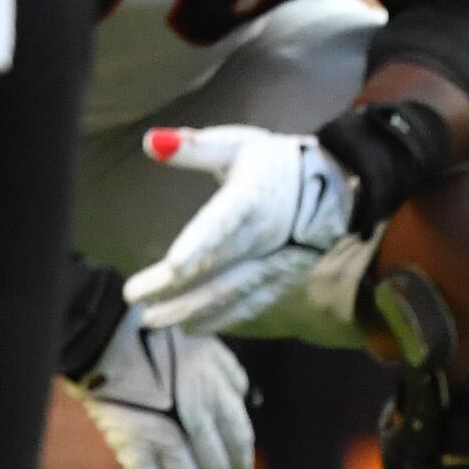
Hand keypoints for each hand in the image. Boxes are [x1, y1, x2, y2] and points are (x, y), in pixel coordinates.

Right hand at [67, 305, 254, 468]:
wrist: (109, 334)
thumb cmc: (156, 339)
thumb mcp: (206, 347)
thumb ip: (227, 375)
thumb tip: (243, 397)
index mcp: (218, 390)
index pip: (240, 440)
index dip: (240, 467)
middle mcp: (199, 412)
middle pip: (217, 464)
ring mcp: (166, 427)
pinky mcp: (133, 440)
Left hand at [124, 125, 357, 333]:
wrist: (334, 186)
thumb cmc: (274, 163)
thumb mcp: (239, 144)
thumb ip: (196, 147)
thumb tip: (151, 142)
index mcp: (253, 195)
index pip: (223, 223)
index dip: (198, 245)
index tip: (170, 267)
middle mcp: (266, 232)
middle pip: (218, 265)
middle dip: (175, 286)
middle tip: (134, 297)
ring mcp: (278, 260)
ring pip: (232, 291)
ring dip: (192, 309)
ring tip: (154, 320)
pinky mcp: (283, 278)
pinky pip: (250, 303)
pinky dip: (221, 318)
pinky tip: (193, 327)